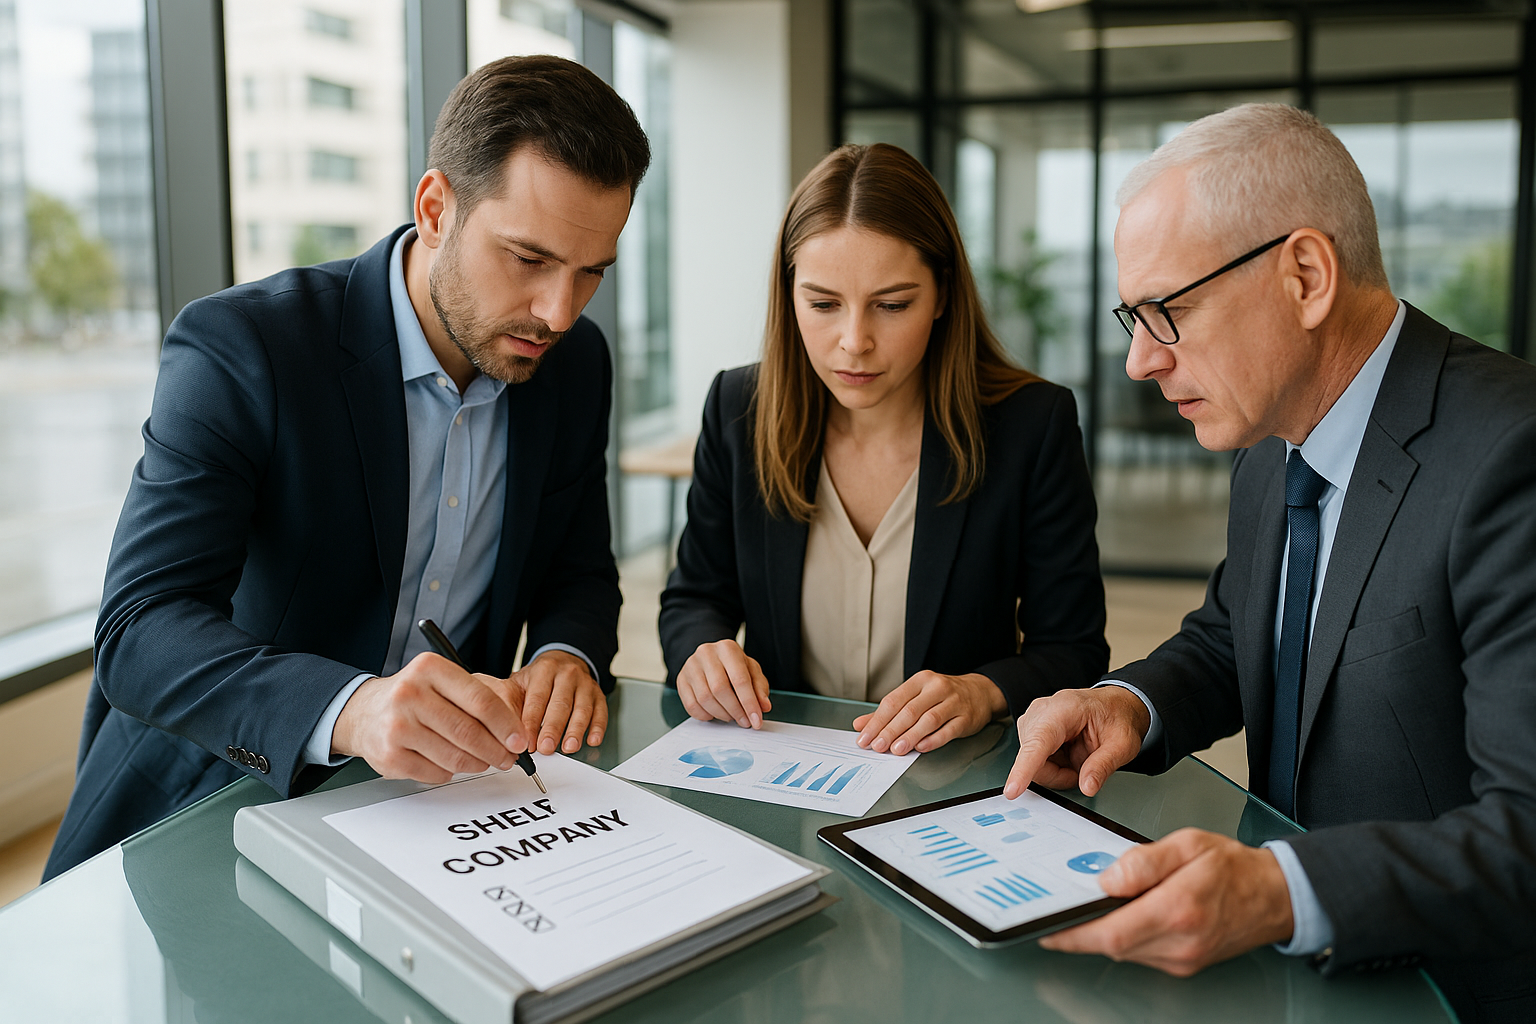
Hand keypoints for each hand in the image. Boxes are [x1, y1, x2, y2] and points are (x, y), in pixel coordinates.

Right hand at [332, 652, 526, 782]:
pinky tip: (450, 763)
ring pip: (454, 756)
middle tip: (509, 758)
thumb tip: (512, 732)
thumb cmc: (413, 697)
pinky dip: (450, 771)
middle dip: (496, 750)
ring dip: (477, 764)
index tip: (519, 739)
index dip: (506, 724)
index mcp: (430, 669)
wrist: (364, 712)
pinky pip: (436, 772)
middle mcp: (410, 694)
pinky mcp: (390, 756)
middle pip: (468, 732)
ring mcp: (397, 726)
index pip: (480, 700)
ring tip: (483, 761)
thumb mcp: (441, 682)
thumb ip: (475, 699)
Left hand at [514, 649, 608, 754]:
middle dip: (553, 729)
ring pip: (582, 709)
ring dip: (576, 730)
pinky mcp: (598, 695)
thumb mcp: (520, 682)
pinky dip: (598, 728)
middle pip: (560, 704)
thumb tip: (500, 727)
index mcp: (544, 670)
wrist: (563, 661)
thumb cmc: (539, 678)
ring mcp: (585, 684)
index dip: (531, 722)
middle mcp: (567, 675)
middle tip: (546, 748)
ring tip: (569, 747)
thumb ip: (510, 702)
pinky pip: (601, 712)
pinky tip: (592, 740)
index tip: (526, 742)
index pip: (537, 698)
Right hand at [676, 639, 771, 728]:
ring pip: (704, 699)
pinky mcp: (681, 680)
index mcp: (727, 648)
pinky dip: (705, 715)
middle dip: (735, 711)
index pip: (739, 679)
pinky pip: (691, 705)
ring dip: (721, 714)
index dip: (749, 703)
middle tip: (745, 722)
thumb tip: (763, 706)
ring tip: (731, 716)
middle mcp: (706, 654)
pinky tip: (715, 714)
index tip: (756, 720)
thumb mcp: (751, 671)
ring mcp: (690, 667)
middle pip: (720, 689)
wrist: (710, 657)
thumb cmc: (733, 665)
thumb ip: (759, 688)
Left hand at [853, 671, 1005, 754]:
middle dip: (890, 730)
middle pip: (909, 711)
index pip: (893, 700)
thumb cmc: (942, 696)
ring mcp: (953, 702)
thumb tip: (860, 724)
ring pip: (928, 720)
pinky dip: (933, 740)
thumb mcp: (915, 697)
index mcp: (920, 681)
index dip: (877, 720)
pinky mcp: (966, 718)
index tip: (864, 737)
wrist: (980, 692)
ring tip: (896, 749)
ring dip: (910, 736)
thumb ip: (888, 712)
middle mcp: (936, 688)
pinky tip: (921, 748)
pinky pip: (948, 730)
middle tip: (877, 746)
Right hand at [1004, 686, 1150, 798]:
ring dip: (1056, 772)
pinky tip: (1068, 757)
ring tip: (1079, 760)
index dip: (1024, 768)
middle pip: (1033, 758)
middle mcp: (1041, 712)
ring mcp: (1033, 721)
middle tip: (1086, 771)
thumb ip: (1104, 765)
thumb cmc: (1116, 716)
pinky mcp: (1030, 732)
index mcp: (1064, 708)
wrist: (1113, 705)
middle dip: (1058, 774)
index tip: (1013, 789)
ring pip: (1032, 764)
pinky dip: (1053, 768)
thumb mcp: (1123, 743)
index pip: (1039, 741)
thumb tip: (1087, 787)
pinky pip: (1033, 763)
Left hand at [1038, 829, 1293, 975]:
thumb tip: (1108, 878)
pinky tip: (1121, 915)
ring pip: (1126, 951)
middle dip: (1081, 931)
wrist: (1275, 896)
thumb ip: (1145, 861)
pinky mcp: (1184, 964)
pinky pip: (1142, 953)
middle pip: (1114, 945)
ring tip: (1087, 908)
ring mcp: (1183, 958)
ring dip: (1103, 933)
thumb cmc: (1233, 867)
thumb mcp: (1188, 844)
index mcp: (1180, 909)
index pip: (1113, 932)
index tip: (1048, 928)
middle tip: (1057, 912)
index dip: (1074, 934)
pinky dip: (1125, 936)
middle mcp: (1181, 942)